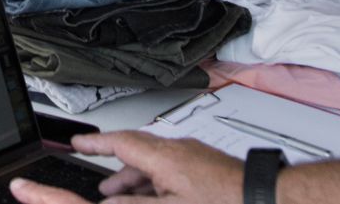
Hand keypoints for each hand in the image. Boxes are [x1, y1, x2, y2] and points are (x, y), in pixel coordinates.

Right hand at [10, 132, 241, 202]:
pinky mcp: (202, 164)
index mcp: (164, 157)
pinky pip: (169, 167)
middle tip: (99, 180)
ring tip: (123, 195)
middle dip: (114, 165)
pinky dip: (154, 180)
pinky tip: (156, 197)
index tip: (78, 143)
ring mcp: (191, 155)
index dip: (95, 143)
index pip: (120, 142)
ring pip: (153, 161)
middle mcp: (176, 149)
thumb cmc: (222, 202)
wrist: (261, 197)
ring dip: (135, 177)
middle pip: (135, 151)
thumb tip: (109, 203)